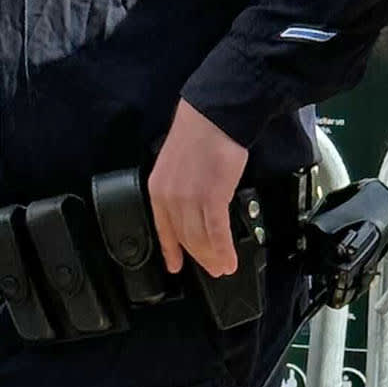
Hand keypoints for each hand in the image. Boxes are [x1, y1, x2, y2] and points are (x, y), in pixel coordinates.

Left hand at [148, 101, 249, 277]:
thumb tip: (194, 204)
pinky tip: (230, 258)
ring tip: (224, 267)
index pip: (163, 229)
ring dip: (214, 258)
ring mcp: (190, 200)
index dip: (170, 251)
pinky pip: (217, 233)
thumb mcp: (178, 163)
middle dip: (200, 258)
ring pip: (201, 239)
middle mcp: (170, 198)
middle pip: (186, 238)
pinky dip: (224, 249)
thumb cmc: (200, 133)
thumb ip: (181, 187)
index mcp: (158, 189)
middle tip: (213, 269)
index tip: (175, 265)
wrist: (213, 117)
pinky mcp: (212, 198)